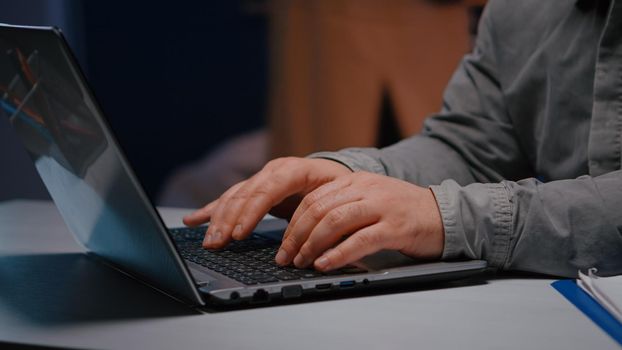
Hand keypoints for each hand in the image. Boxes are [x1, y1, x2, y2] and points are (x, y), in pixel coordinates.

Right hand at [183, 157, 351, 247]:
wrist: (335, 173)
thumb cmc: (338, 188)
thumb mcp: (335, 198)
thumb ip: (318, 215)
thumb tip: (304, 242)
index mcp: (293, 170)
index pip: (266, 191)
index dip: (250, 213)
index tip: (240, 235)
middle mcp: (273, 170)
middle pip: (244, 195)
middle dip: (228, 221)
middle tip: (218, 243)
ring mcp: (261, 177)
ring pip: (233, 197)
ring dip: (217, 220)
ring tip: (209, 240)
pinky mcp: (253, 187)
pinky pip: (228, 198)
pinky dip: (210, 210)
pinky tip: (191, 220)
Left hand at [276, 172, 443, 270]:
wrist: (445, 214)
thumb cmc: (403, 213)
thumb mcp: (370, 201)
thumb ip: (343, 209)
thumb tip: (308, 234)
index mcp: (356, 181)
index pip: (314, 198)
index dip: (294, 223)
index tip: (284, 244)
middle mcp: (366, 189)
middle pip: (319, 209)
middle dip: (297, 236)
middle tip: (287, 257)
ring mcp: (381, 206)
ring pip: (335, 221)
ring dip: (312, 245)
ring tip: (302, 262)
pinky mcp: (395, 227)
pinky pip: (360, 240)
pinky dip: (338, 254)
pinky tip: (325, 265)